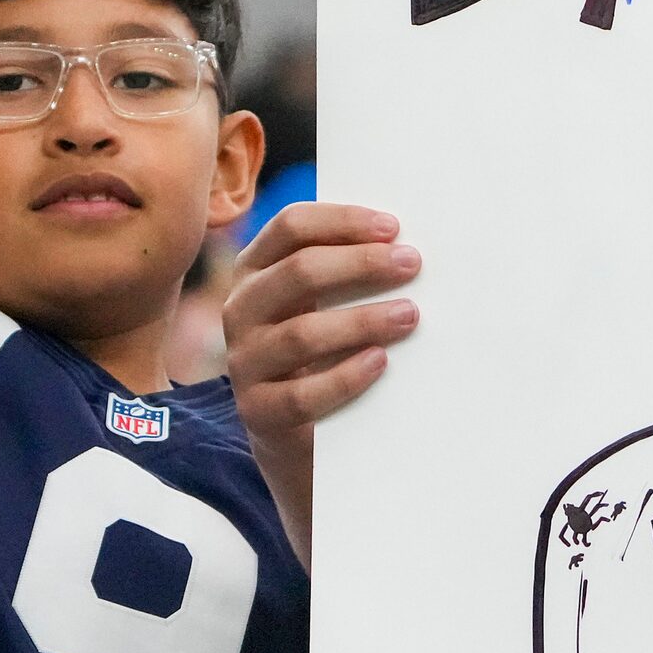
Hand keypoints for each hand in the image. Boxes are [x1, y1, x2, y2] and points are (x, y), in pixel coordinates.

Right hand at [222, 202, 419, 564]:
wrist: (296, 432)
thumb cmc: (322, 349)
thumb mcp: (321, 303)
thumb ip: (345, 271)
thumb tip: (406, 243)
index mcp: (255, 270)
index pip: (290, 227)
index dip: (342, 221)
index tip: (394, 227)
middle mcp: (240, 310)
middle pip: (298, 272)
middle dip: (361, 264)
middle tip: (412, 264)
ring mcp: (245, 363)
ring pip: (302, 334)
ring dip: (362, 320)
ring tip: (409, 315)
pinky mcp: (258, 413)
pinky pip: (302, 395)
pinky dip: (345, 377)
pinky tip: (380, 363)